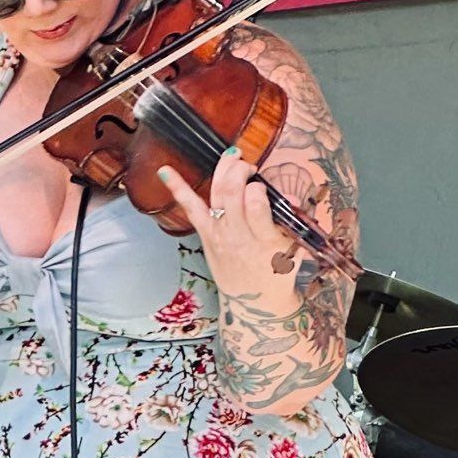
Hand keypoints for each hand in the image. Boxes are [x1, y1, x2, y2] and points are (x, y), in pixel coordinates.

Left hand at [158, 148, 295, 295]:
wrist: (253, 301)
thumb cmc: (276, 273)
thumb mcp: (293, 249)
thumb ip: (291, 221)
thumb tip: (290, 196)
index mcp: (264, 240)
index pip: (256, 203)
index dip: (258, 188)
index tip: (262, 187)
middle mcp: (237, 236)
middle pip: (232, 193)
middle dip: (240, 171)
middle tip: (249, 168)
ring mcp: (218, 234)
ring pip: (216, 193)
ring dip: (223, 170)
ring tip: (233, 157)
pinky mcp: (205, 234)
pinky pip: (191, 208)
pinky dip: (178, 188)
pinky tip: (164, 170)